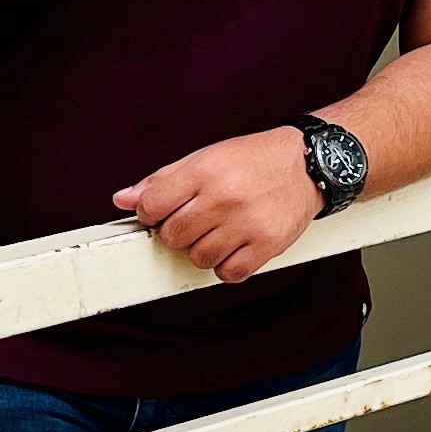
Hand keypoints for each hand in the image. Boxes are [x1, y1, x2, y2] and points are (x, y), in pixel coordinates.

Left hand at [113, 128, 322, 282]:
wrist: (308, 164)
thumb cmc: (254, 160)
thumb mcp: (205, 157)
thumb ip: (161, 180)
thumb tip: (123, 199)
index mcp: (205, 171)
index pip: (151, 206)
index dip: (150, 212)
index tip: (161, 211)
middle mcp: (225, 198)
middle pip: (173, 236)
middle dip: (177, 230)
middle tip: (195, 219)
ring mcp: (247, 224)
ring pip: (198, 258)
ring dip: (202, 249)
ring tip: (217, 231)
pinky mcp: (267, 245)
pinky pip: (228, 274)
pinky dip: (226, 266)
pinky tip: (233, 246)